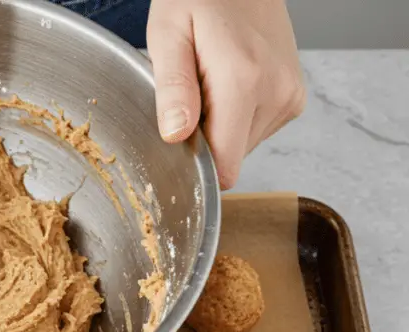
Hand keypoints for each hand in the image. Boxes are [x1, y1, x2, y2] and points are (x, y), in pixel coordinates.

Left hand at [146, 0, 304, 189]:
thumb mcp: (168, 34)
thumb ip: (172, 88)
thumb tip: (176, 136)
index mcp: (244, 82)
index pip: (225, 165)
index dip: (195, 162)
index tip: (179, 137)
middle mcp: (277, 93)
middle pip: (231, 157)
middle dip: (204, 137)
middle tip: (192, 93)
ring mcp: (291, 95)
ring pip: (243, 145)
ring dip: (220, 125)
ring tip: (210, 82)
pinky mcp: (295, 96)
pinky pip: (256, 129)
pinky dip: (237, 116)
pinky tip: (228, 82)